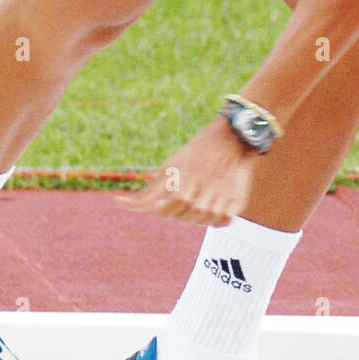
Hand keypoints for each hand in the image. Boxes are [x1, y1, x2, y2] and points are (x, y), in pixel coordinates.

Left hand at [117, 116, 259, 226]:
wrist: (232, 137)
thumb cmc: (196, 151)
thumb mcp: (169, 167)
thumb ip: (148, 192)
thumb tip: (120, 204)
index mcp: (184, 183)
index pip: (167, 212)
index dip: (163, 209)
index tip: (164, 201)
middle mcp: (204, 193)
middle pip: (185, 218)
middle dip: (179, 212)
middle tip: (184, 195)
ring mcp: (222, 198)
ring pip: (204, 222)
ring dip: (196, 216)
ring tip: (197, 200)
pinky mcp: (238, 201)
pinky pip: (223, 222)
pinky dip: (215, 219)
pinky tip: (212, 206)